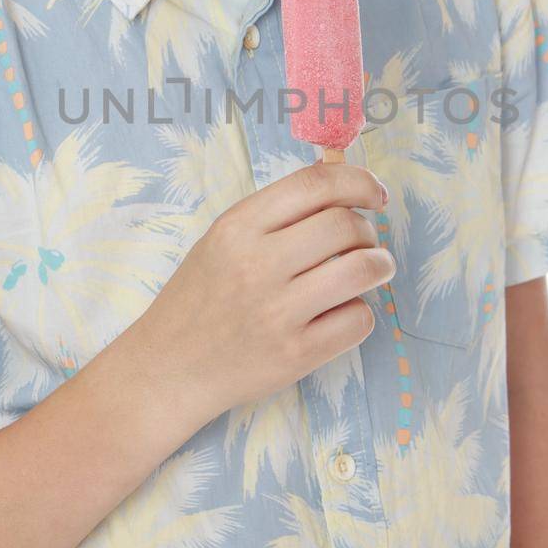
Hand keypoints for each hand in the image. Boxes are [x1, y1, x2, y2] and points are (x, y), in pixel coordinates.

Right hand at [132, 161, 394, 422]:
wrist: (167, 369)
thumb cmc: (199, 299)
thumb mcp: (221, 240)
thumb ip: (275, 213)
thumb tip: (338, 177)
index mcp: (238, 227)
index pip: (316, 184)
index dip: (358, 181)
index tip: (374, 194)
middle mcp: (257, 264)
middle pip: (345, 225)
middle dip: (367, 230)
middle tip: (363, 242)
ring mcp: (278, 312)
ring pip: (363, 269)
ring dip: (379, 265)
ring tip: (373, 269)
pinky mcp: (296, 354)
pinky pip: (358, 320)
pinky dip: (360, 312)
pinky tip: (342, 313)